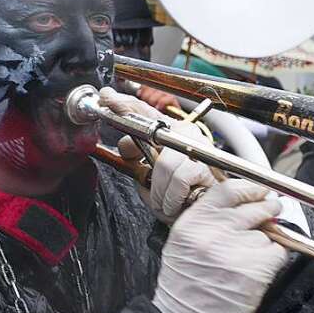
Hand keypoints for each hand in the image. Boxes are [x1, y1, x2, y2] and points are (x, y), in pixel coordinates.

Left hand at [98, 86, 216, 224]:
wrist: (206, 214)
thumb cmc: (179, 196)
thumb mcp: (149, 176)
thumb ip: (136, 157)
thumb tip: (126, 143)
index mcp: (169, 132)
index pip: (144, 112)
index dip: (124, 104)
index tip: (107, 98)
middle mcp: (184, 132)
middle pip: (151, 131)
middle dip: (139, 155)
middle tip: (146, 180)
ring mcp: (197, 145)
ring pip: (164, 165)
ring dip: (159, 190)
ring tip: (165, 200)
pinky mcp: (206, 163)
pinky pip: (178, 178)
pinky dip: (172, 196)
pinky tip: (176, 203)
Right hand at [152, 179, 287, 312]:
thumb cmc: (183, 289)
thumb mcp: (182, 243)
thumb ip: (208, 221)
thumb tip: (242, 207)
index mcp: (193, 222)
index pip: (228, 190)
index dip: (249, 189)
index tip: (259, 190)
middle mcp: (214, 232)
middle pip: (254, 207)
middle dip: (268, 208)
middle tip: (273, 211)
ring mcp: (235, 250)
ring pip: (267, 233)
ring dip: (265, 242)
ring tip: (249, 259)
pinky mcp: (255, 270)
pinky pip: (277, 253)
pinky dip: (274, 259)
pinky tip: (258, 271)